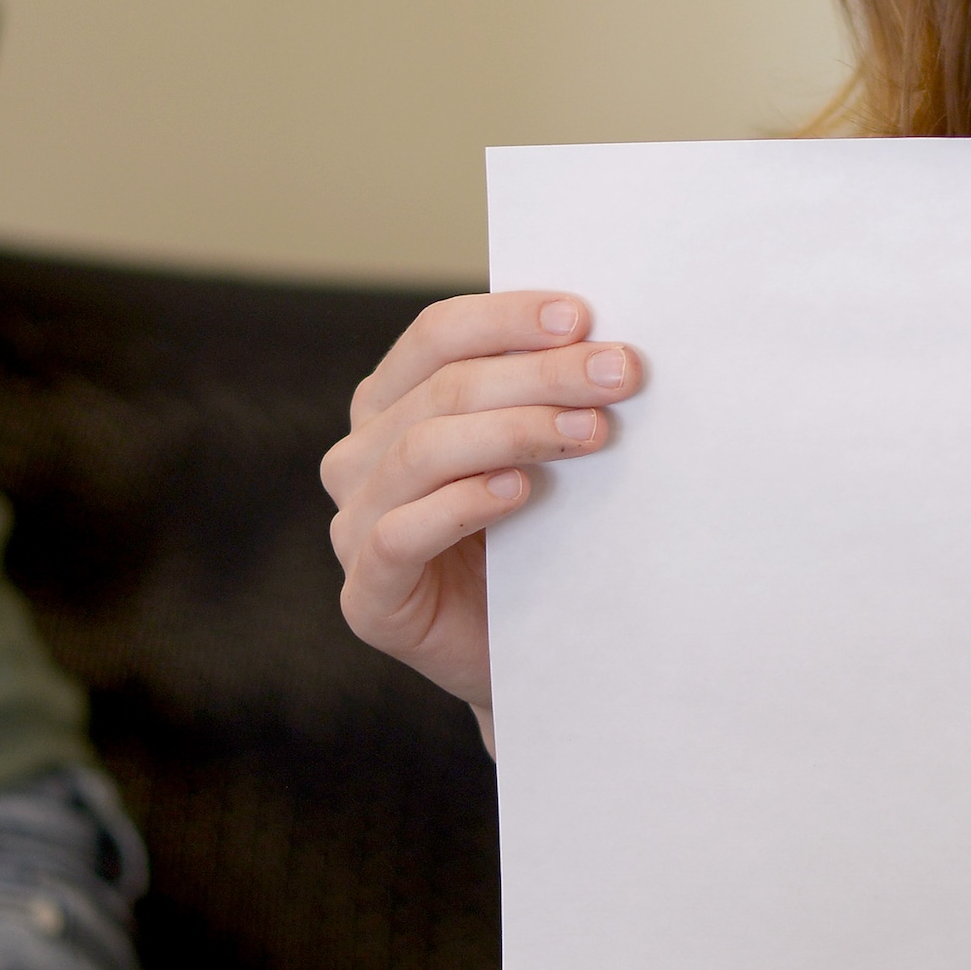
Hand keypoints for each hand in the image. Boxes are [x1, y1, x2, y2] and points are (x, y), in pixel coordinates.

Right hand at [320, 291, 643, 724]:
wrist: (526, 653)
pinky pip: (400, 534)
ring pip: (422, 450)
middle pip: (443, 389)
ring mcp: (352, 526)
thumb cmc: (533, 537)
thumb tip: (604, 342)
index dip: (507, 318)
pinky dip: (462, 503)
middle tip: (618, 373)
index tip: (583, 316)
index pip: (436, 334)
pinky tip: (519, 491)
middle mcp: (359, 455)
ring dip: (515, 430)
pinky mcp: (367, 595)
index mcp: (390, 403)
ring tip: (590, 432)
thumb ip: (542, 396)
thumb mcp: (536, 452)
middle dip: (540, 374)